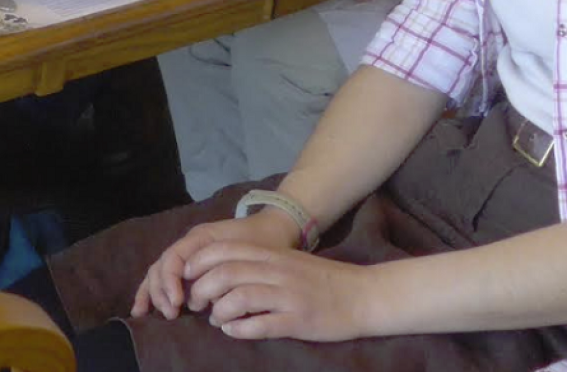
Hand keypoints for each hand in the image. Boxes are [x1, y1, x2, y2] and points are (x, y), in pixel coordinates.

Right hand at [132, 208, 298, 320]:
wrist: (274, 228)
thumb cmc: (261, 241)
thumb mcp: (246, 254)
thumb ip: (222, 272)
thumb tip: (200, 299)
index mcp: (201, 237)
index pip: (174, 257)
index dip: (170, 281)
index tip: (178, 303)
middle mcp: (189, 243)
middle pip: (161, 265)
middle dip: (161, 291)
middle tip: (172, 314)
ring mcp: (188, 253)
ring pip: (159, 270)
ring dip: (155, 293)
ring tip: (160, 314)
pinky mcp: (189, 265)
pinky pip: (164, 275)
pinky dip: (152, 291)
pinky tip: (143, 310)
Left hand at [181, 241, 372, 340]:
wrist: (362, 295)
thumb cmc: (322, 281)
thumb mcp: (290, 263)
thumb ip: (260, 265)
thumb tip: (223, 275)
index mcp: (274, 255)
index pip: (226, 250)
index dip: (200, 262)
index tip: (188, 276)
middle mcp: (277, 271)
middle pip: (227, 273)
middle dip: (203, 290)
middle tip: (198, 304)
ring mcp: (287, 295)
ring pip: (239, 298)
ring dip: (220, 312)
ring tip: (218, 319)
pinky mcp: (297, 320)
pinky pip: (260, 325)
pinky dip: (240, 330)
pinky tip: (235, 331)